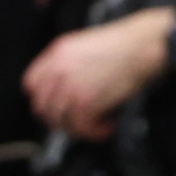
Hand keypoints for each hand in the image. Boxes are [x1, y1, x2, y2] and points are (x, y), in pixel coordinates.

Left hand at [23, 8, 175, 140]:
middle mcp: (58, 69)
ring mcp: (70, 86)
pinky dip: (96, 132)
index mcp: (57, 52)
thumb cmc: (124, 44)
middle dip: (59, 119)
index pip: (31, 83)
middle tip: (78, 121)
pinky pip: (83, 127)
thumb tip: (64, 91)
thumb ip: (68, 64)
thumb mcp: (85, 45)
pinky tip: (109, 125)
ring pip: (61, 121)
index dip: (42, 99)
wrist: (144, 45)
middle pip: (42, 107)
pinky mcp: (86, 102)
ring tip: (99, 124)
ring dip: (80, 128)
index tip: (55, 107)